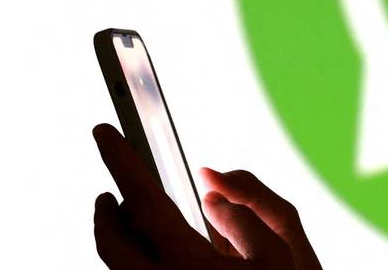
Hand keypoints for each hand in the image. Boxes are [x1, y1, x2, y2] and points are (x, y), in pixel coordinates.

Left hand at [92, 123, 322, 268]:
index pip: (141, 199)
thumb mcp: (284, 252)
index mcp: (189, 264)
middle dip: (108, 206)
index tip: (103, 131)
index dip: (120, 160)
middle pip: (111, 239)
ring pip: (117, 265)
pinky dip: (136, 260)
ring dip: (119, 235)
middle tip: (114, 186)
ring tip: (135, 217)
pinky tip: (160, 254)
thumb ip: (249, 209)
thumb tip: (213, 190)